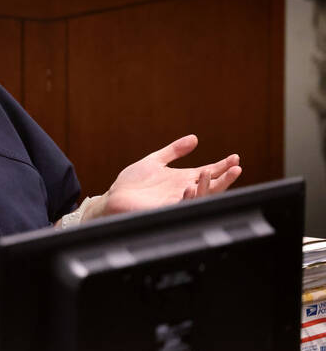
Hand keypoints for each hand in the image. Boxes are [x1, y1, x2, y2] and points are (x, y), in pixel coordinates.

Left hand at [95, 135, 241, 217]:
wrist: (114, 198)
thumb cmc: (133, 182)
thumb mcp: (155, 161)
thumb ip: (174, 151)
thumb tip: (194, 138)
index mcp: (184, 180)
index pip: (210, 173)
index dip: (223, 167)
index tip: (235, 158)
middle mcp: (183, 192)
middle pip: (212, 187)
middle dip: (226, 178)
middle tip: (236, 168)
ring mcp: (176, 202)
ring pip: (200, 198)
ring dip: (208, 186)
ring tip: (209, 171)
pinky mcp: (165, 211)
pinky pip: (181, 207)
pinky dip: (188, 198)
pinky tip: (190, 187)